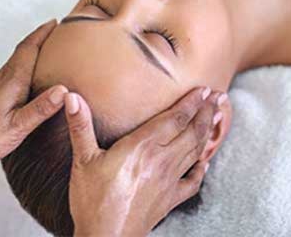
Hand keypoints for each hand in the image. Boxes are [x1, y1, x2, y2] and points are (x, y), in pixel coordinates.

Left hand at [0, 19, 66, 169]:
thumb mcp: (17, 127)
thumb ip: (41, 108)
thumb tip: (64, 91)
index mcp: (12, 82)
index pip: (29, 49)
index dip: (43, 34)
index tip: (56, 23)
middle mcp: (2, 79)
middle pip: (23, 50)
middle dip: (40, 38)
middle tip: (57, 31)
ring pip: (17, 61)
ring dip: (32, 51)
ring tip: (48, 50)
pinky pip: (11, 72)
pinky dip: (24, 65)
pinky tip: (28, 76)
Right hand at [65, 87, 219, 236]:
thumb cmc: (92, 200)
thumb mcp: (83, 160)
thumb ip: (80, 126)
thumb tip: (71, 97)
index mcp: (143, 147)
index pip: (175, 118)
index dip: (192, 102)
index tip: (204, 89)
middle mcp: (161, 160)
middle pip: (192, 131)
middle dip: (207, 112)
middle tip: (219, 96)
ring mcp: (169, 181)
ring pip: (196, 151)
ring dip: (208, 132)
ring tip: (218, 117)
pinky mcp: (170, 199)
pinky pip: (193, 182)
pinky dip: (202, 169)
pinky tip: (206, 161)